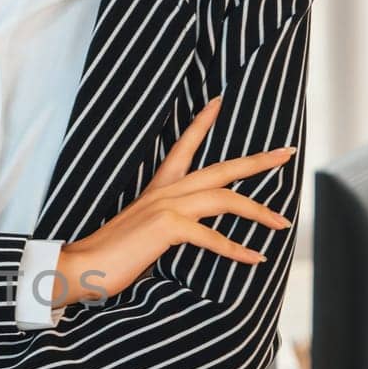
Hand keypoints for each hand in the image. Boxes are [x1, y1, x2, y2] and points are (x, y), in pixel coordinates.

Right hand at [55, 96, 295, 305]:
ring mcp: (167, 206)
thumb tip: (184, 233)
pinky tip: (255, 257)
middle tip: (285, 153)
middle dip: (257, 161)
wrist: (81, 266)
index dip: (201, 123)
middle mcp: (165, 192)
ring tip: (282, 222)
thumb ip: (164, 226)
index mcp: (157, 189)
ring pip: (225, 198)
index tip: (218, 102)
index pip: (183, 147)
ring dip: (259, 211)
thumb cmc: (108, 255)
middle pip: (221, 169)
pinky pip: (212, 236)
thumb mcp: (142, 233)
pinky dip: (237, 249)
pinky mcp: (168, 227)